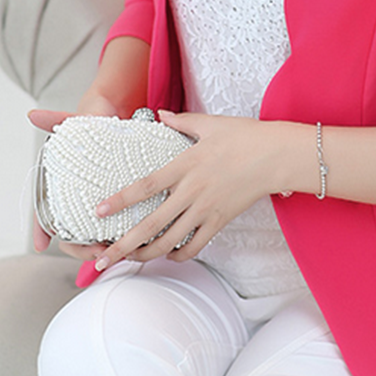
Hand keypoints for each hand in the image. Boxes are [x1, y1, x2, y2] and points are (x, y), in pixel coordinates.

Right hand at [28, 98, 121, 258]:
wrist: (120, 114)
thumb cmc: (95, 122)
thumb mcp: (79, 121)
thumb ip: (58, 119)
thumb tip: (33, 115)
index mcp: (62, 184)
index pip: (45, 211)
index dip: (41, 228)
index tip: (41, 245)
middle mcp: (77, 198)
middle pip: (71, 233)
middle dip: (79, 248)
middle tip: (97, 250)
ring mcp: (98, 202)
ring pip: (92, 236)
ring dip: (100, 248)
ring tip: (113, 250)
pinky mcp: (119, 202)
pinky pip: (116, 226)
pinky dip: (120, 238)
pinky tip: (130, 243)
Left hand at [90, 112, 285, 271]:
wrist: (276, 155)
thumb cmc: (245, 136)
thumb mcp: (210, 124)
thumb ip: (181, 122)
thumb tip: (160, 115)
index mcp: (186, 165)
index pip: (145, 186)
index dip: (120, 200)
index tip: (98, 212)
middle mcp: (192, 191)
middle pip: (151, 224)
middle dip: (123, 245)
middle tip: (101, 259)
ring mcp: (206, 210)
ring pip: (170, 241)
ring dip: (146, 255)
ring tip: (129, 261)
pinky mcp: (220, 221)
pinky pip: (195, 246)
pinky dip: (178, 255)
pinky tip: (168, 255)